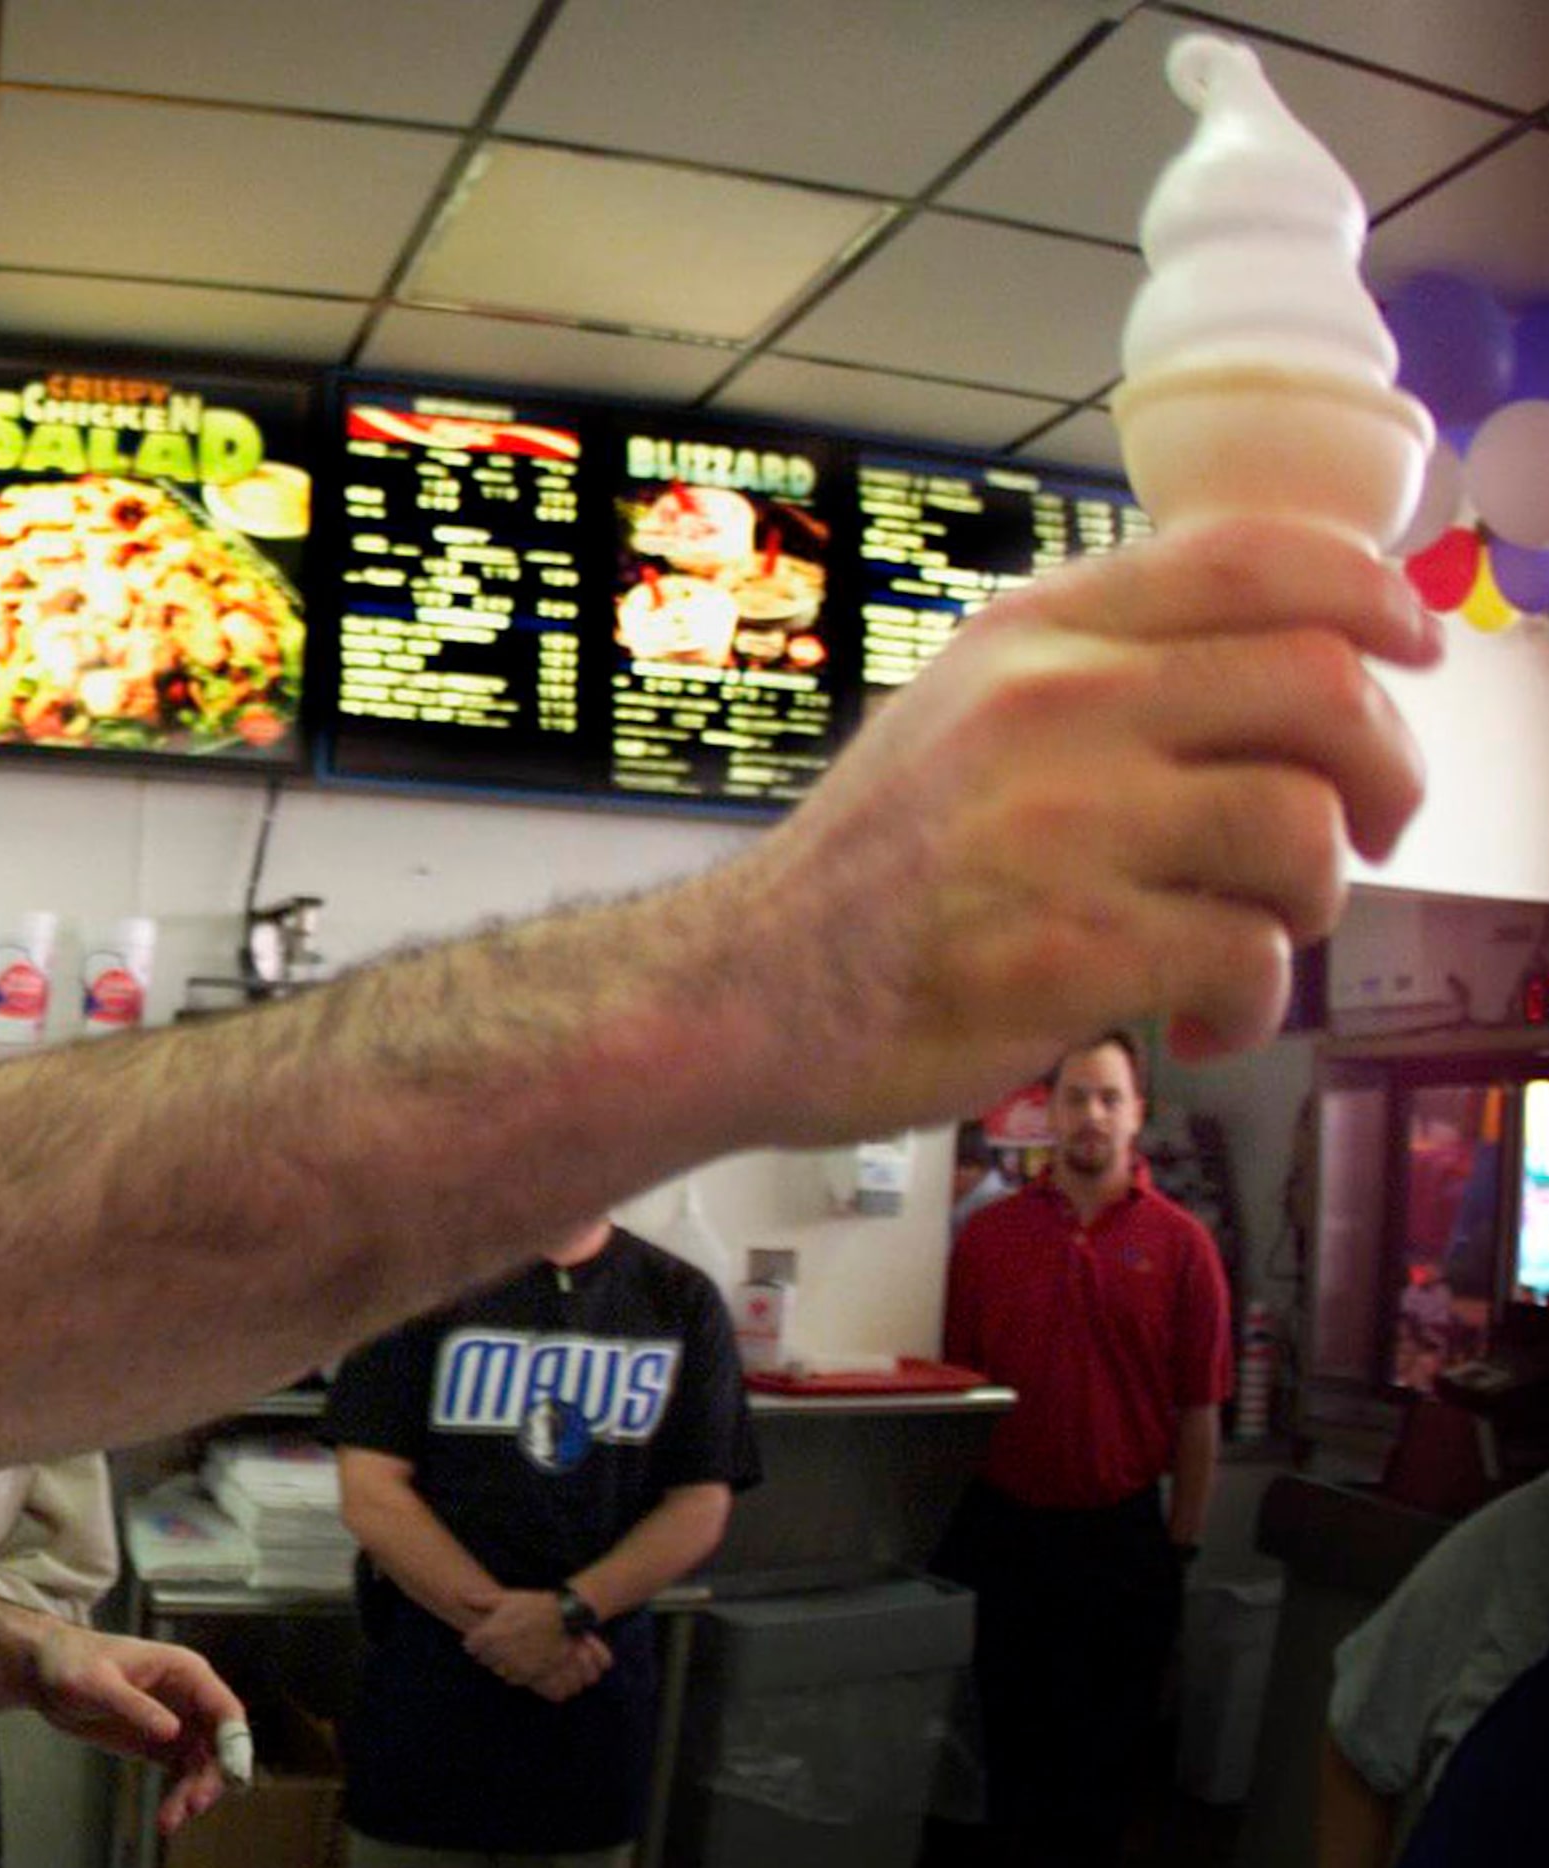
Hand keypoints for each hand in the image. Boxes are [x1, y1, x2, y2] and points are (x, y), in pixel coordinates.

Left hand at [27, 1626, 247, 1833]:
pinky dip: (178, 1794)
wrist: (46, 1674)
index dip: (235, 1743)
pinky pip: (181, 1773)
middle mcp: (187, 1697)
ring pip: (202, 1764)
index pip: (225, 1708)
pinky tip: (167, 1816)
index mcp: (184, 1671)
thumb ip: (136, 1707)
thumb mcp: (98, 1684)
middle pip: (220, 1742)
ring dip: (193, 1792)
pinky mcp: (159, 1743)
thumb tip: (172, 1731)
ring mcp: (175, 1721)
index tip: (232, 1776)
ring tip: (170, 1820)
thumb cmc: (71, 1664)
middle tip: (193, 1804)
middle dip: (212, 1776)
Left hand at [462, 1590, 609, 1699]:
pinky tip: (517, 1662)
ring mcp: (515, 1663)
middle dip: (485, 1652)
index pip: (471, 1644)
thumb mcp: (509, 1598)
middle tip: (494, 1645)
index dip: (472, 1641)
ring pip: (496, 1670)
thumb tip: (463, 1596)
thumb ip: (483, 1600)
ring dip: (498, 1663)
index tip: (478, 1637)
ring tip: (506, 1653)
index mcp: (492, 1631)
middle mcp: (501, 1650)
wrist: (565, 1618)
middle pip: (482, 1659)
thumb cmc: (535, 1605)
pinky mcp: (529, 1673)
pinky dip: (511, 1673)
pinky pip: (512, 1679)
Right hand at [726, 515, 1433, 1142]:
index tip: (1412, 648)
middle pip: (1323, 688)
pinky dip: (1252, 1006)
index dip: (1373, 594)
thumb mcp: (960, 712)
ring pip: (1303, 832)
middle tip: (1366, 829)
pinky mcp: (1066, 950)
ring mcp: (1060, 826)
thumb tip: (1273, 660)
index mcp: (1034, 635)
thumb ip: (1093, 672)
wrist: (743, 992)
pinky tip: (1200, 1023)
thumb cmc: (869, 870)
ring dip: (1314, 903)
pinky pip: (1247, 960)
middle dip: (1389, 770)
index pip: (1256, 556)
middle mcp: (1051, 707)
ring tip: (1253, 939)